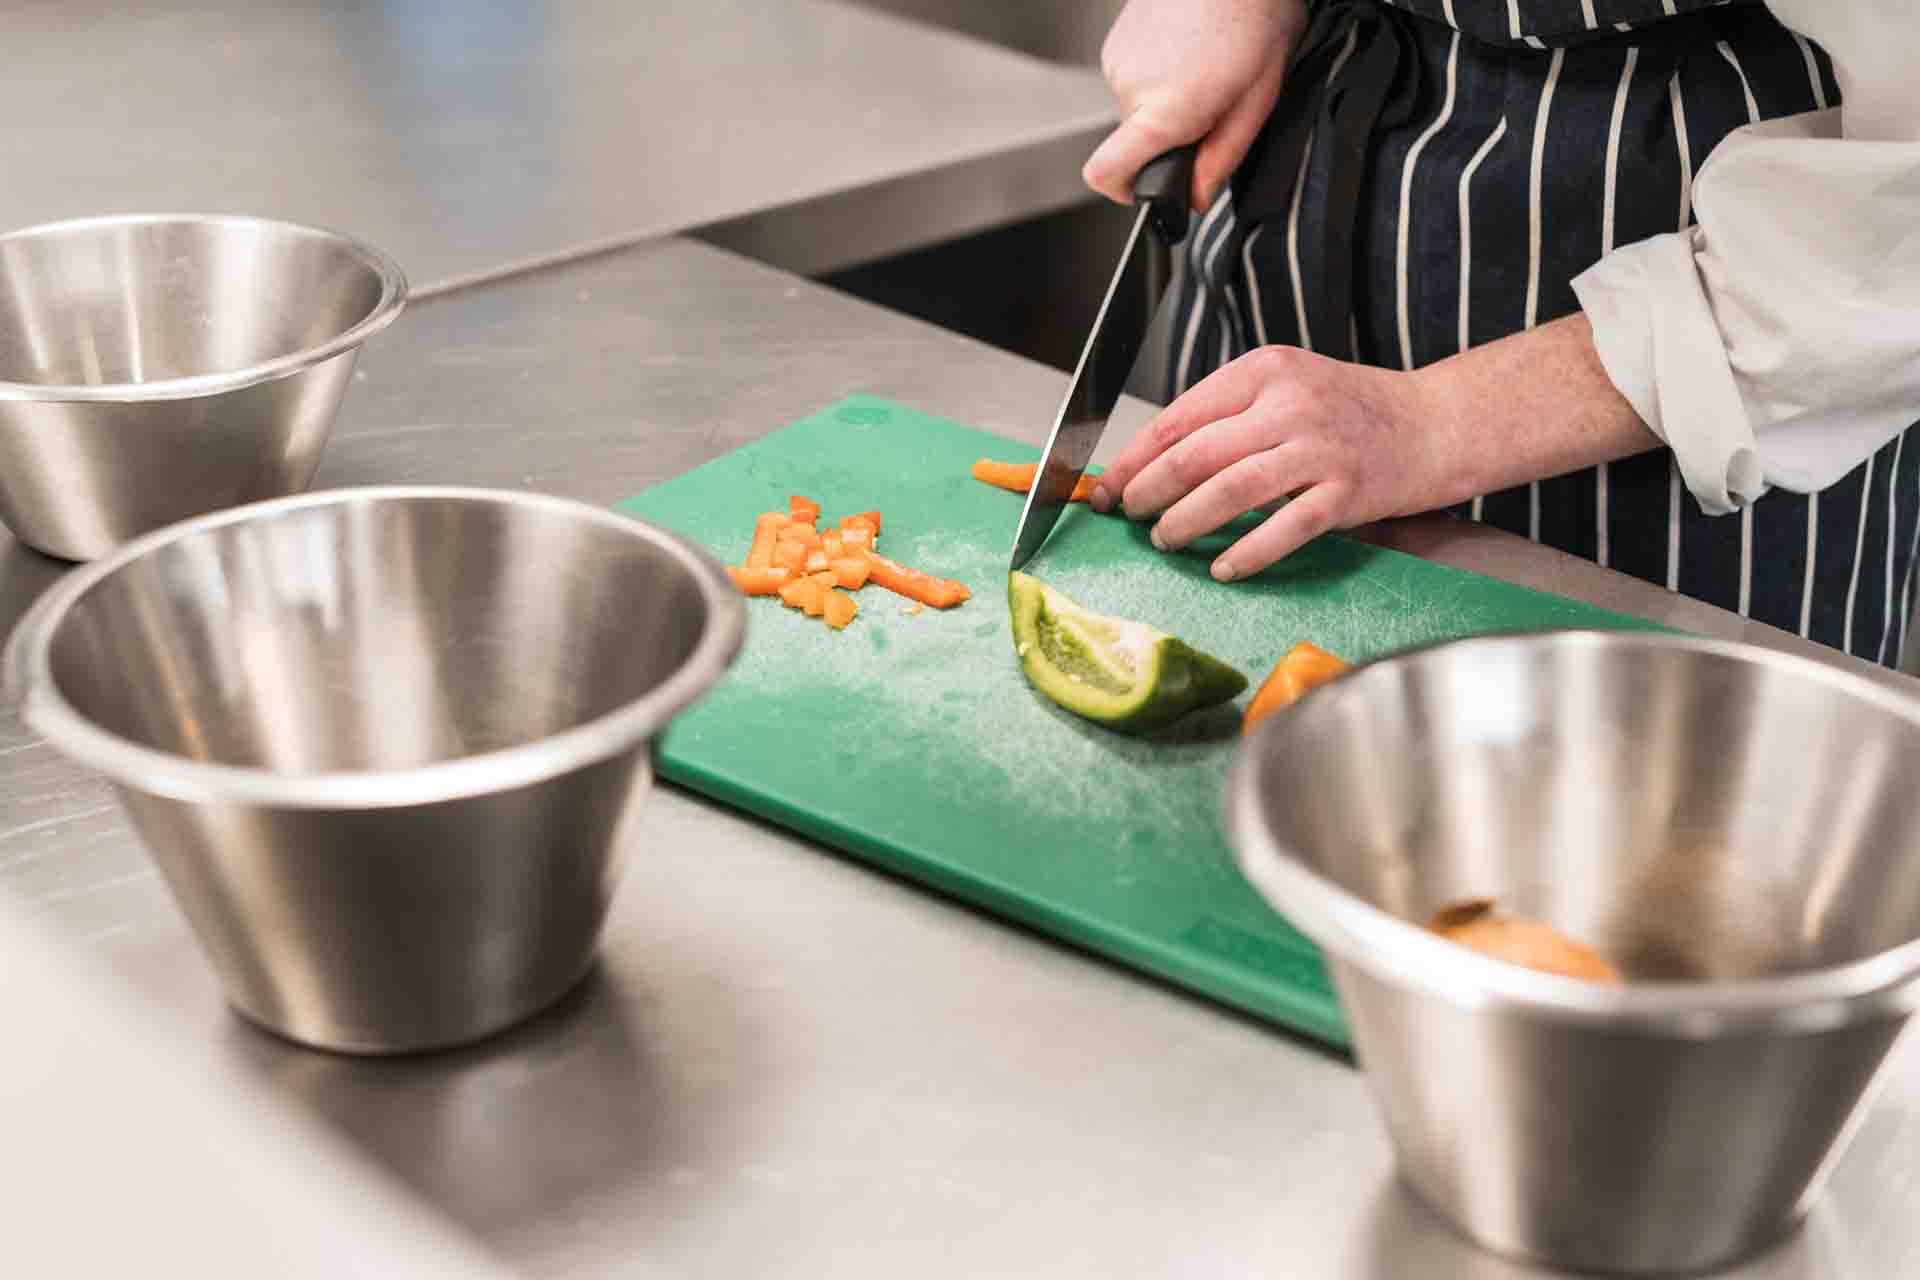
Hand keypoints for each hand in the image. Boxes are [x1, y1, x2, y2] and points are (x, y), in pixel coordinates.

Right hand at [1083, 0, 1307, 212]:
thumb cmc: (1254, 15)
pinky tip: (1188, 51)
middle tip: (1211, 104)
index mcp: (1165, 111)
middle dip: (1171, 134)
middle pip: (1136, 141)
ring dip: (1167, 100)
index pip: (1106, 173)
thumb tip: (1197, 196)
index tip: (1148, 189)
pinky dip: (1159, 74)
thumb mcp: (1258, 98)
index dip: (1124, 192)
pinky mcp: (1116, 41)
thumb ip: (1223, 156)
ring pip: (1138, 108)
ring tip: (1203, 68)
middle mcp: (1131, 88)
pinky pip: (1134, 78)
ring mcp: (1118, 61)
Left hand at [1089, 317, 1663, 580]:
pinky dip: (1246, 553)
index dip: (1135, 458)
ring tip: (1164, 540)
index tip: (1107, 485)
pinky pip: (1282, 529)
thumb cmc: (1351, 411)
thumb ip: (1230, 416)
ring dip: (1185, 521)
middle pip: (1194, 454)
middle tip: (1128, 515)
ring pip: (1229, 491)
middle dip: (1148, 491)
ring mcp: (1318, 448)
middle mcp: (1288, 404)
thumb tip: (1154, 461)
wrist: (1434, 424)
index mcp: (1264, 371)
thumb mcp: (1287, 388)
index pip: (1179, 417)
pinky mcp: (1345, 491)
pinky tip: (1222, 568)